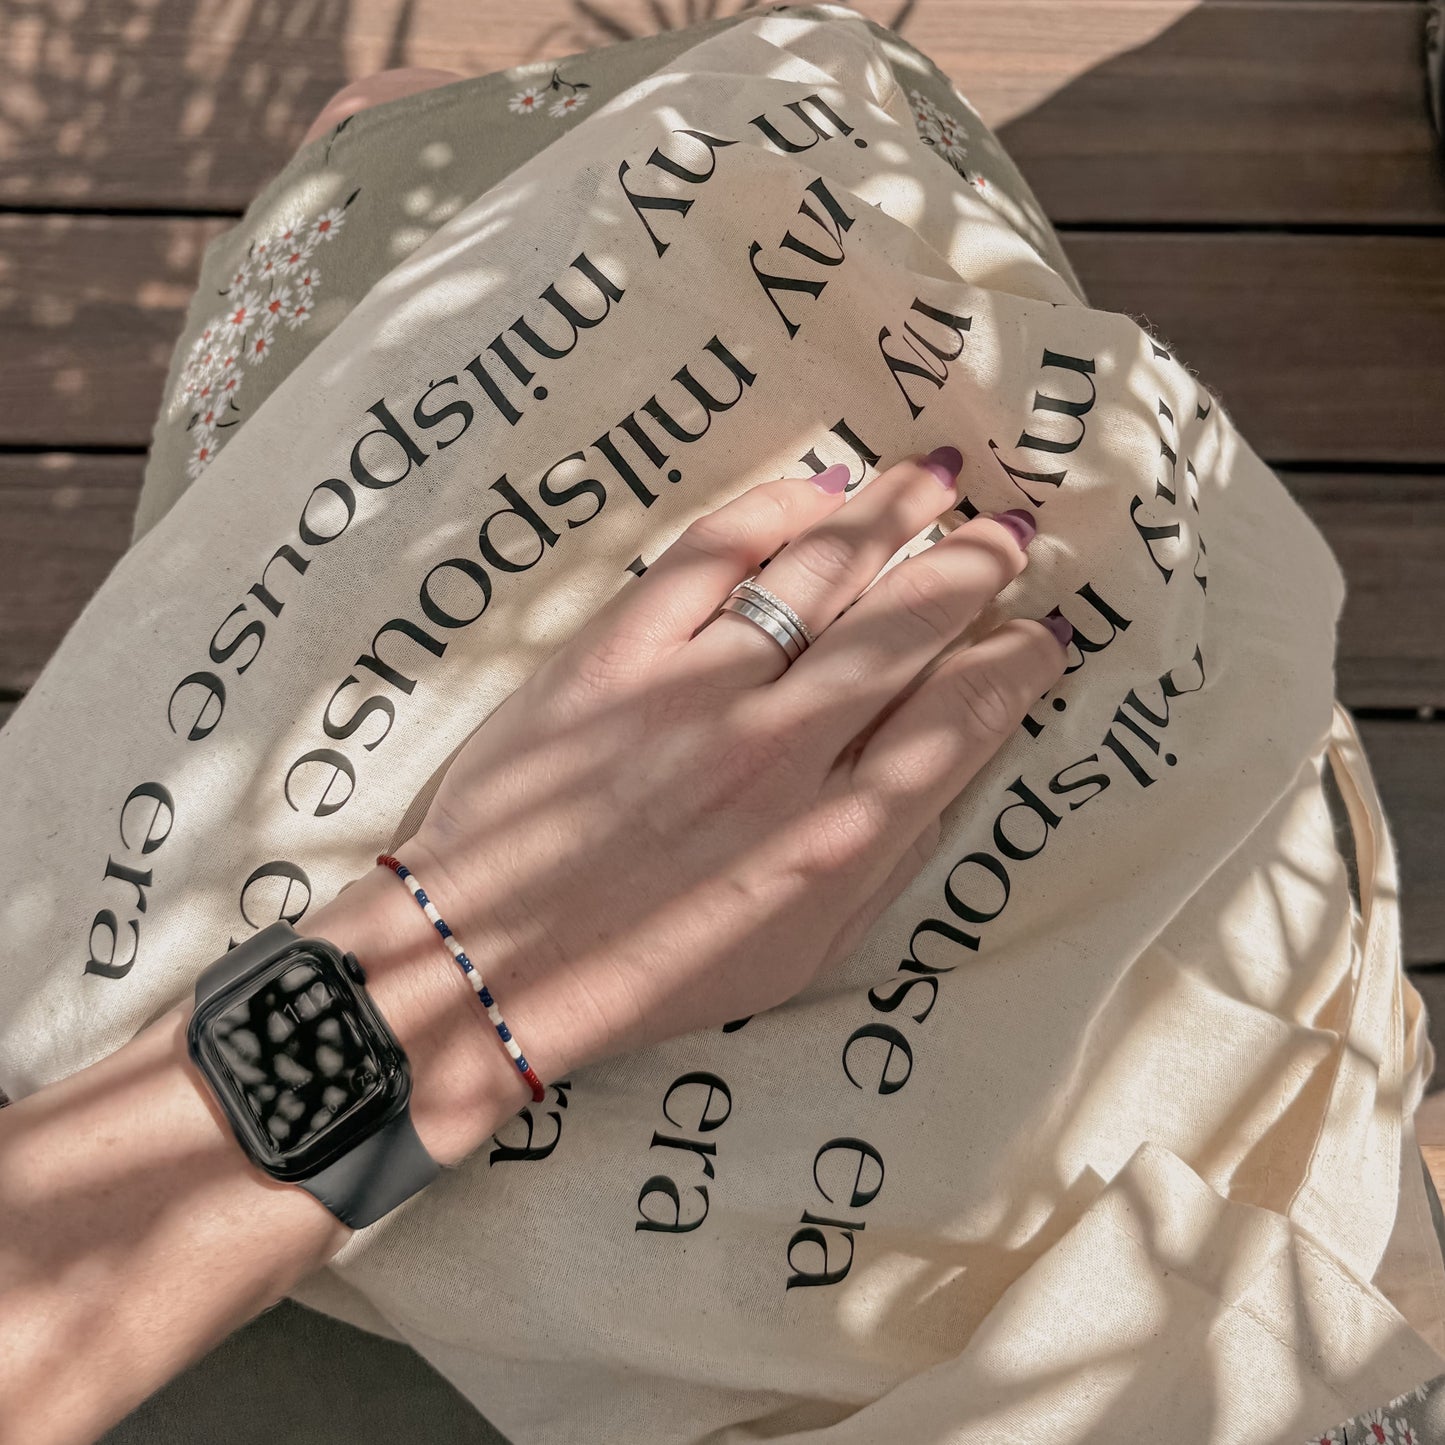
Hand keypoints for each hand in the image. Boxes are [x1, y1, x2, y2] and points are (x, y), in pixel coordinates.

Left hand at [372, 447, 1068, 1145]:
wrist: (496, 960)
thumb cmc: (653, 970)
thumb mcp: (803, 953)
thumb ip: (887, 856)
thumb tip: (952, 761)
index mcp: (836, 836)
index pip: (965, 714)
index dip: (1019, 660)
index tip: (1039, 634)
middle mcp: (780, 752)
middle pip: (909, 623)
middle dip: (975, 565)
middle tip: (1008, 534)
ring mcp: (695, 693)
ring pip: (823, 570)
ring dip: (893, 514)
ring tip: (935, 480)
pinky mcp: (616, 655)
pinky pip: (711, 554)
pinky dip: (775, 510)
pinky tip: (819, 491)